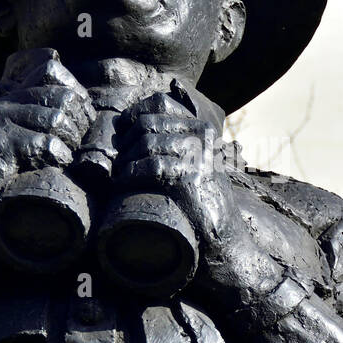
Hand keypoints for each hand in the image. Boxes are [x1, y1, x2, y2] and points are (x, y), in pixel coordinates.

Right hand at [0, 48, 94, 251]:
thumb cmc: (9, 181)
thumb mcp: (32, 144)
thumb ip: (51, 121)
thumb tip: (89, 110)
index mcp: (15, 99)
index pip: (51, 69)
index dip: (76, 94)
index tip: (80, 123)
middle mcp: (4, 104)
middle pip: (62, 95)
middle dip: (79, 124)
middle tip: (72, 147)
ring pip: (56, 118)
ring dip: (69, 143)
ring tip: (60, 159)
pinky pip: (44, 142)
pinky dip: (58, 157)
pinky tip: (51, 167)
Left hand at [116, 91, 279, 300]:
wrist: (224, 238)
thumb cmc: (202, 201)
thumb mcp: (195, 164)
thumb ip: (175, 143)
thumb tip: (131, 125)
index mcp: (202, 128)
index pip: (158, 104)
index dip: (132, 116)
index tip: (121, 135)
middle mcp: (202, 137)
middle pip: (146, 125)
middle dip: (125, 143)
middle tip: (118, 164)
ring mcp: (198, 156)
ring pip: (145, 144)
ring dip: (124, 161)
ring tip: (119, 176)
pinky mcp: (191, 177)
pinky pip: (151, 166)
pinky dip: (130, 175)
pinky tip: (122, 184)